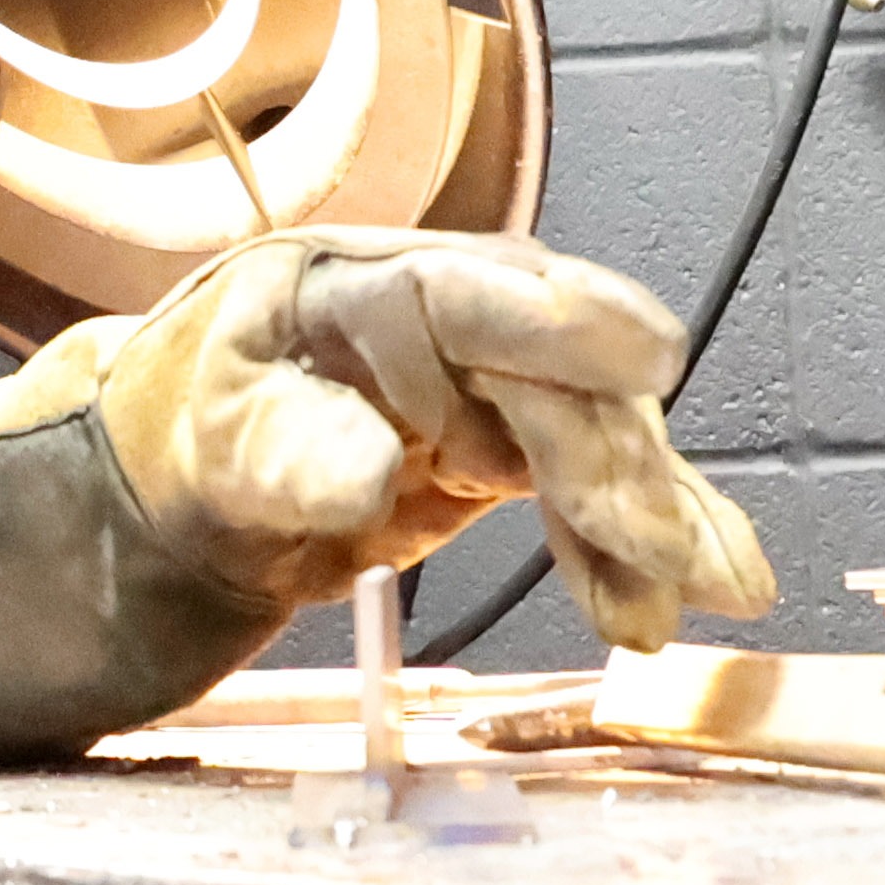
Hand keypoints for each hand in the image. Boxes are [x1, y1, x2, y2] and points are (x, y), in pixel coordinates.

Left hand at [89, 228, 775, 649]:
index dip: (562, 325)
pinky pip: (587, 488)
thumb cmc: (199, 432)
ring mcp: (487, 381)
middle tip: (663, 555)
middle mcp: (445, 317)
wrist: (191, 480)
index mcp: (359, 286)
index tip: (646, 358)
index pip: (468, 295)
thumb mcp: (222, 443)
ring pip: (590, 438)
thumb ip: (294, 454)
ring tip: (694, 598)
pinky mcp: (509, 445)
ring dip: (646, 520)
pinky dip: (633, 543)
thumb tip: (373, 474)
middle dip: (616, 468)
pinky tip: (680, 595)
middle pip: (552, 381)